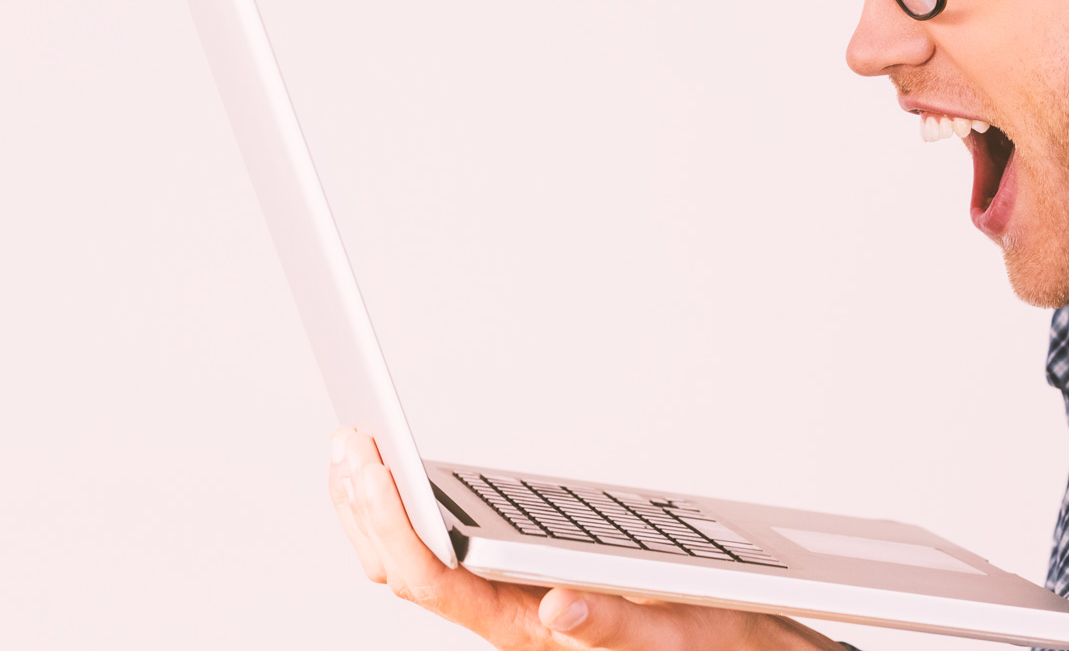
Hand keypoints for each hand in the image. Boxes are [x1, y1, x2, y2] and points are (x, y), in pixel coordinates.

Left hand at [328, 426, 844, 649]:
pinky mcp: (515, 586)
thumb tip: (559, 606)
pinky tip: (398, 483)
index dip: (392, 520)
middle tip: (345, 438)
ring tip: (353, 449)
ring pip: (410, 563)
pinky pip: (437, 554)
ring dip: (372, 507)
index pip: (432, 577)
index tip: (370, 461)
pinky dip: (404, 512)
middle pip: (402, 568)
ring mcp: (503, 603)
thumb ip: (613, 627)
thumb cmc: (698, 642)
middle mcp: (503, 616)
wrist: (723, 649)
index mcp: (526, 627)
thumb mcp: (671, 634)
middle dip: (364, 504)